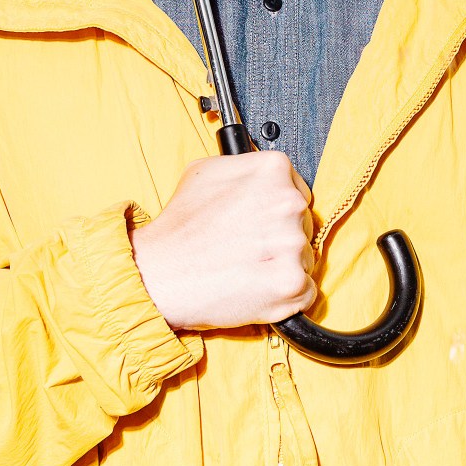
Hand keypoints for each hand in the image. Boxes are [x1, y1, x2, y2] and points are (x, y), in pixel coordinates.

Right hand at [130, 152, 318, 330]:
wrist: (159, 273)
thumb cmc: (179, 228)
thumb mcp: (204, 172)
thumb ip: (244, 169)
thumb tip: (264, 178)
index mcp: (272, 170)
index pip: (297, 191)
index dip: (276, 212)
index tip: (258, 223)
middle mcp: (288, 202)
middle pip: (304, 225)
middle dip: (280, 239)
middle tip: (247, 248)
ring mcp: (292, 244)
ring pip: (305, 258)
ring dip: (282, 266)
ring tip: (245, 268)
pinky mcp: (291, 283)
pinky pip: (306, 290)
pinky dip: (286, 295)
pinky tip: (256, 288)